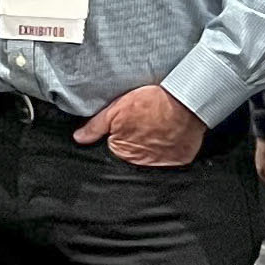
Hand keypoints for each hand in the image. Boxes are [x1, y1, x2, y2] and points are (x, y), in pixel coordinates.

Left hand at [73, 84, 205, 167]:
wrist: (185, 100)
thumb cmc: (151, 103)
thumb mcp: (116, 109)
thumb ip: (95, 126)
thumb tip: (79, 138)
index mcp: (122, 151)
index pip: (115, 150)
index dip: (120, 136)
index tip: (130, 126)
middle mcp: (142, 162)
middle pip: (133, 156)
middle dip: (136, 143)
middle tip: (146, 124)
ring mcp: (163, 163)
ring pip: (153, 158)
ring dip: (154, 148)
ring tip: (159, 128)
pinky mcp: (181, 160)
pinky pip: (173, 159)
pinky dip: (172, 149)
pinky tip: (172, 134)